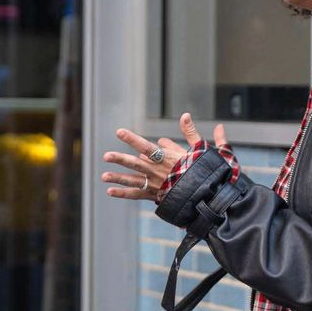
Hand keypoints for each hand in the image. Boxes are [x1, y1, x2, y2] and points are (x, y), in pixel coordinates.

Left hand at [101, 113, 228, 200]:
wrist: (208, 196)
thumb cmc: (204, 171)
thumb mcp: (200, 150)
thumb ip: (190, 132)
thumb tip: (185, 115)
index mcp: (167, 159)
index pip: (147, 146)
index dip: (132, 139)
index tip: (119, 132)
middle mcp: (158, 172)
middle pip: (136, 164)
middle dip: (120, 159)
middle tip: (106, 156)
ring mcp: (155, 184)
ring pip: (133, 180)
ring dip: (118, 178)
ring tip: (104, 176)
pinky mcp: (155, 195)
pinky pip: (137, 195)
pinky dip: (123, 194)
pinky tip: (110, 191)